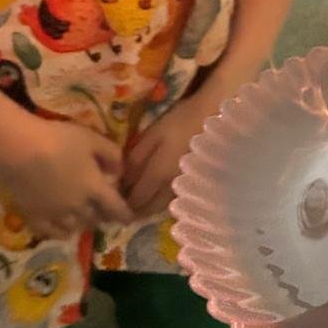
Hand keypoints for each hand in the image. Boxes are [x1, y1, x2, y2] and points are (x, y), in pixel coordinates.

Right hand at [0, 119, 131, 239]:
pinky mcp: (33, 215)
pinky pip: (50, 232)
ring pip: (76, 227)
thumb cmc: (59, 139)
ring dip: (84, 223)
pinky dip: (61, 233)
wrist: (19, 148)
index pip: (116, 208)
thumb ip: (112, 156)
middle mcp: (77, 206)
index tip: (129, 218)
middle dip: (103, 216)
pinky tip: (64, 230)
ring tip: (85, 218)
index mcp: (94, 188)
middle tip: (104, 211)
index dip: (125, 214)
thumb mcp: (93, 139)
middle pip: (96, 218)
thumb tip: (121, 173)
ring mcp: (55, 214)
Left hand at [122, 95, 211, 222]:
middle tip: (125, 203)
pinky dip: (163, 201)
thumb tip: (122, 181)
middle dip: (136, 209)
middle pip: (149, 210)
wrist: (213, 118)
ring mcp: (186, 188)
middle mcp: (172, 188)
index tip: (114, 200)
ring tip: (141, 198)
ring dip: (150, 207)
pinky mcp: (196, 186)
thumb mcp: (152, 135)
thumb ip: (135, 159)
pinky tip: (159, 192)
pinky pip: (175, 200)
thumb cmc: (180, 122)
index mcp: (158, 175)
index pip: (136, 200)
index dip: (123, 204)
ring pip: (163, 207)